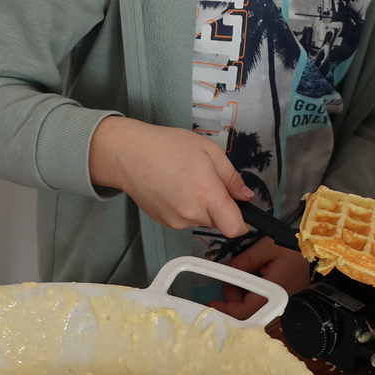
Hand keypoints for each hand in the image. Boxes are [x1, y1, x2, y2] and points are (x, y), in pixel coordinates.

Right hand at [88, 117, 251, 239]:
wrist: (129, 154)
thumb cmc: (170, 146)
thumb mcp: (209, 151)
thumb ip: (231, 177)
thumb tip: (246, 196)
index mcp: (207, 195)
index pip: (235, 228)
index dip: (243, 221)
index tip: (240, 207)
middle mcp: (192, 214)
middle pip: (219, 222)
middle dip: (220, 206)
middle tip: (207, 180)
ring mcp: (176, 222)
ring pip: (202, 221)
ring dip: (202, 207)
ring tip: (186, 181)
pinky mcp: (164, 223)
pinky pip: (186, 220)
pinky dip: (186, 208)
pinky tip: (174, 189)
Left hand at [215, 235, 310, 320]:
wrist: (314, 247)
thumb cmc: (291, 246)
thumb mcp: (265, 248)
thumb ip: (244, 262)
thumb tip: (226, 273)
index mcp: (273, 292)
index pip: (246, 310)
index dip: (226, 309)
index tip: (211, 303)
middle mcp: (277, 302)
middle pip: (247, 311)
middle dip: (232, 298)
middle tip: (229, 278)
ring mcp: (280, 301)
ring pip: (253, 307)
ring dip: (240, 294)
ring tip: (242, 272)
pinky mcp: (281, 297)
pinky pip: (261, 301)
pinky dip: (250, 292)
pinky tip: (251, 277)